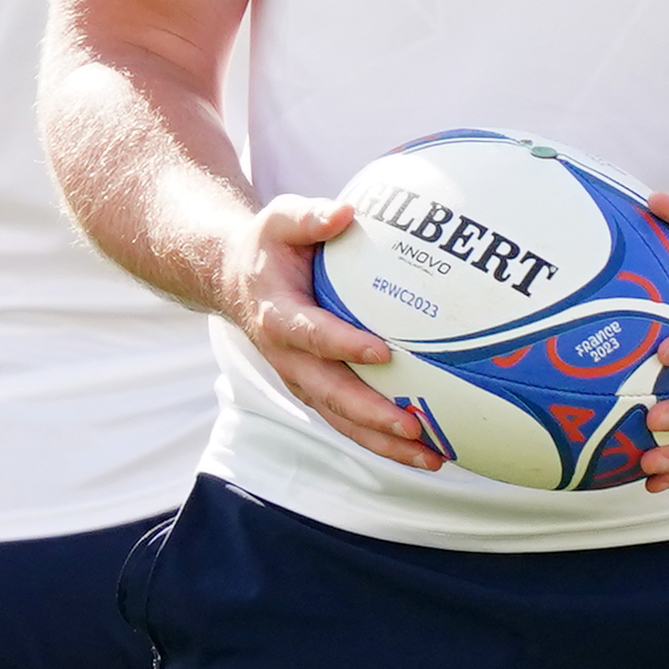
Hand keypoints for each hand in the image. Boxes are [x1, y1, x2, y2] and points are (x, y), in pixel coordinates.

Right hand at [217, 197, 440, 471]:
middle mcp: (288, 358)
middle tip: (414, 426)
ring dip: (383, 443)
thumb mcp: (280, 219)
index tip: (383, 352)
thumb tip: (345, 211)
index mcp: (278, 317)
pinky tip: (427, 450)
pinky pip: (349, 421)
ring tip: (432, 457)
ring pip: (341, 420)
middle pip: (330, 394)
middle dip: (372, 414)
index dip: (344, 345)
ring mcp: (302, 380)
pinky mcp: (316, 390)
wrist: (235, 280)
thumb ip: (310, 216)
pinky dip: (383, 441)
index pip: (313, 335)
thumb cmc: (268, 245)